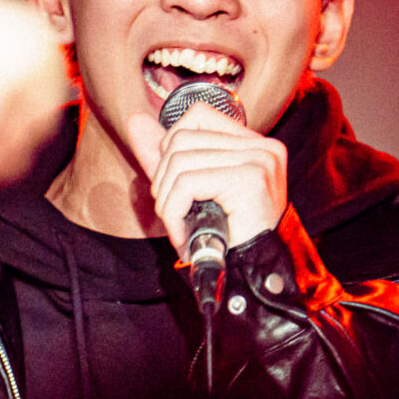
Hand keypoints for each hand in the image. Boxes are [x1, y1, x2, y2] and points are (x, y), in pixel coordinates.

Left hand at [127, 102, 286, 257]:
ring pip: (179, 160)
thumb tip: (135, 119)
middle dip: (163, 179)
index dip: (172, 147)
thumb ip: (163, 155)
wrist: (250, 282)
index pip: (197, 116)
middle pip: (182, 138)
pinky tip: (184, 235)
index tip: (176, 186)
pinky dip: (174, 212)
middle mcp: (263, 147)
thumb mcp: (190, 192)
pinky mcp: (250, 179)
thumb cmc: (224, 240)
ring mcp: (260, 160)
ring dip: (167, 201)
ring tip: (180, 226)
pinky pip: (187, 183)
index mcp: (255, 144)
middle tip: (175, 213)